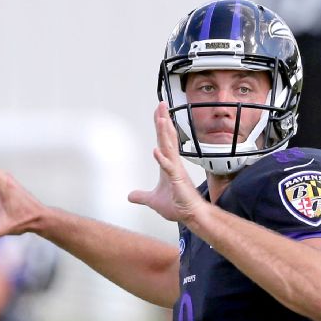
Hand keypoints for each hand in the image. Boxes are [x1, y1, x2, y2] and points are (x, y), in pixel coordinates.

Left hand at [128, 102, 209, 221]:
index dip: (161, 127)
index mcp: (169, 165)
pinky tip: (156, 151)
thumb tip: (130, 196)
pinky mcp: (178, 181)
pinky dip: (162, 160)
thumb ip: (142, 196)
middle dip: (164, 121)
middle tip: (161, 104)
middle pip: (168, 138)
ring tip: (161, 119)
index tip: (159, 112)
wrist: (191, 216)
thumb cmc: (178, 206)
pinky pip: (169, 168)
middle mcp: (174, 164)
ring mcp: (176, 171)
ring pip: (169, 149)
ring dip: (164, 134)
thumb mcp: (153, 201)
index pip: (165, 141)